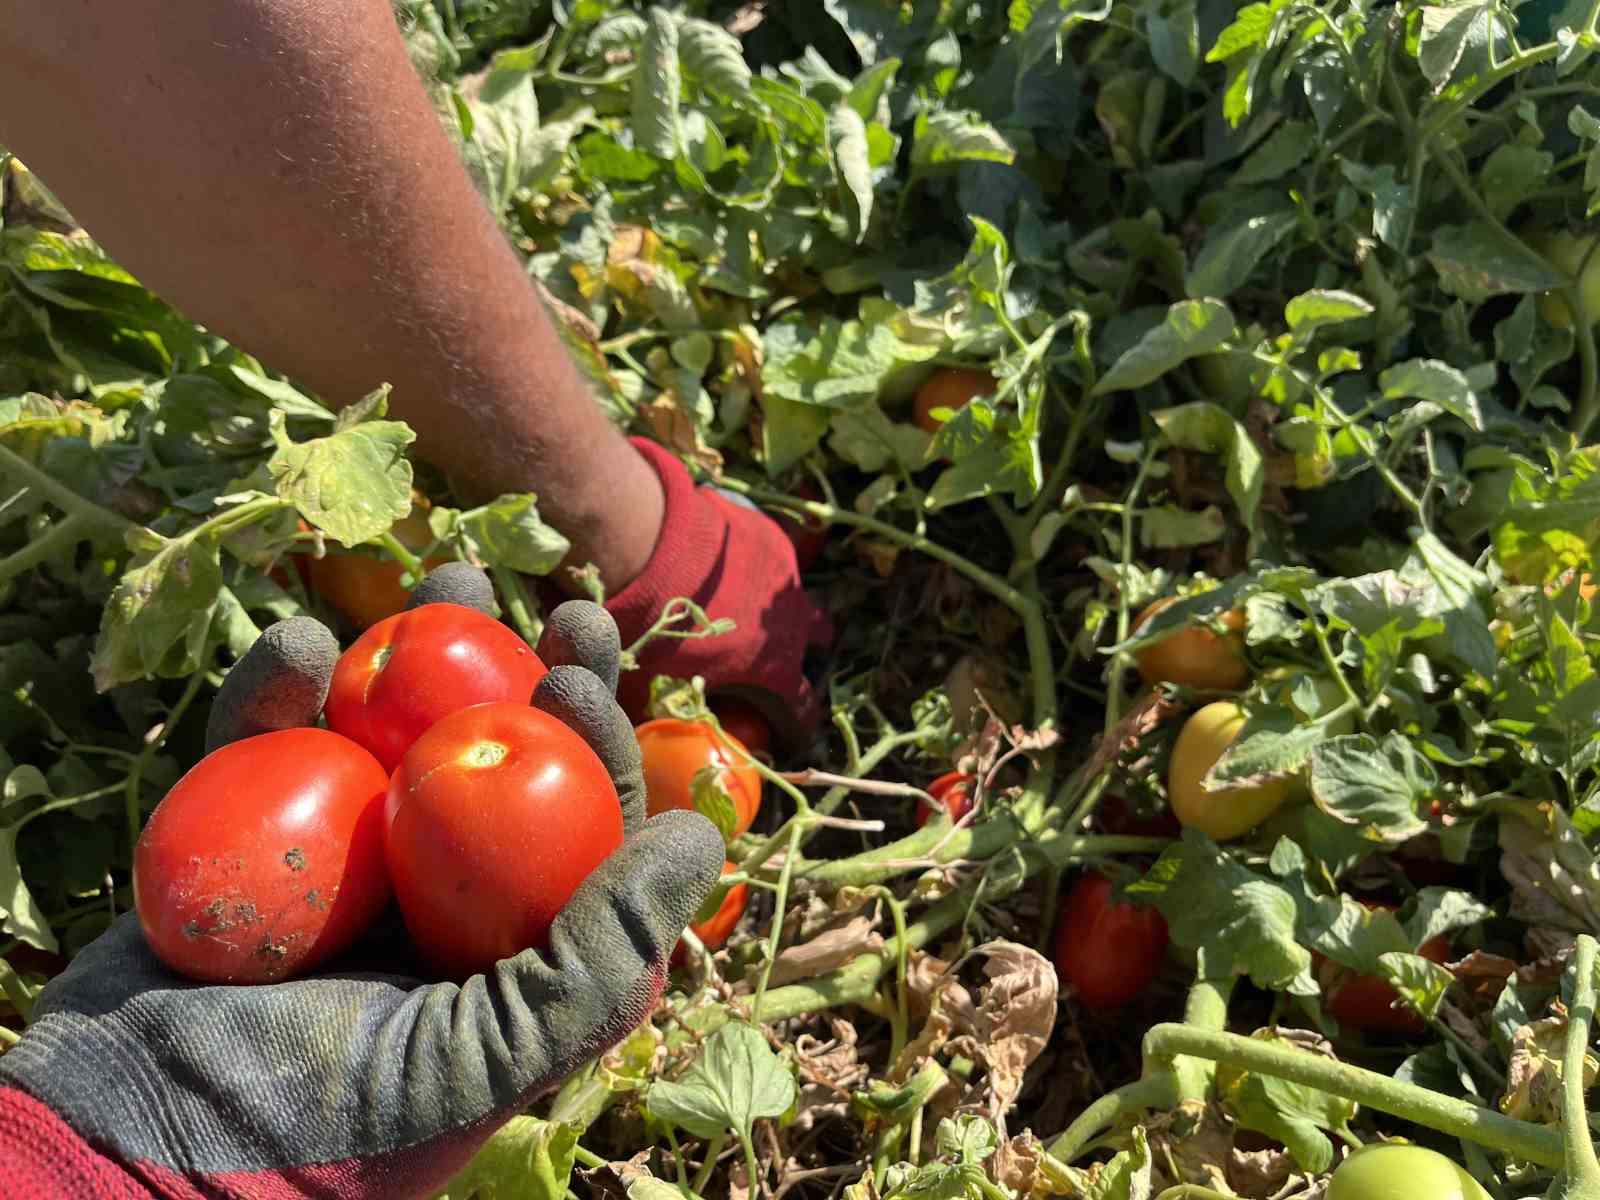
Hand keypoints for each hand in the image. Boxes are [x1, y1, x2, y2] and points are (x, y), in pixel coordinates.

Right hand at [0, 581, 723, 1199]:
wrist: (136, 1162)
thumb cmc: (329, 1132)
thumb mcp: (490, 1057)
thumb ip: (598, 958)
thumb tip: (697, 839)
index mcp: (501, 942)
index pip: (569, 824)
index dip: (588, 736)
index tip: (577, 663)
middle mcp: (426, 893)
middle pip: (490, 760)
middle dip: (522, 672)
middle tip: (546, 601)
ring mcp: (330, 861)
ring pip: (384, 735)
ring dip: (416, 650)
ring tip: (449, 570)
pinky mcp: (235, 842)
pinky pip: (259, 749)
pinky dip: (274, 692)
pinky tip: (298, 643)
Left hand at [606, 438, 832, 737]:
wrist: (656, 548)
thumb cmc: (654, 626)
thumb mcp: (648, 679)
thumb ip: (654, 704)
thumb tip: (636, 724)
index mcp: (773, 670)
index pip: (803, 709)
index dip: (796, 722)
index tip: (786, 727)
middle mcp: (794, 625)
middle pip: (820, 640)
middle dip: (804, 647)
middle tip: (774, 650)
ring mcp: (788, 579)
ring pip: (801, 596)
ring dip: (786, 604)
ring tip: (753, 602)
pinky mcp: (773, 540)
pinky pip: (775, 558)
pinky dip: (758, 564)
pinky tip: (728, 561)